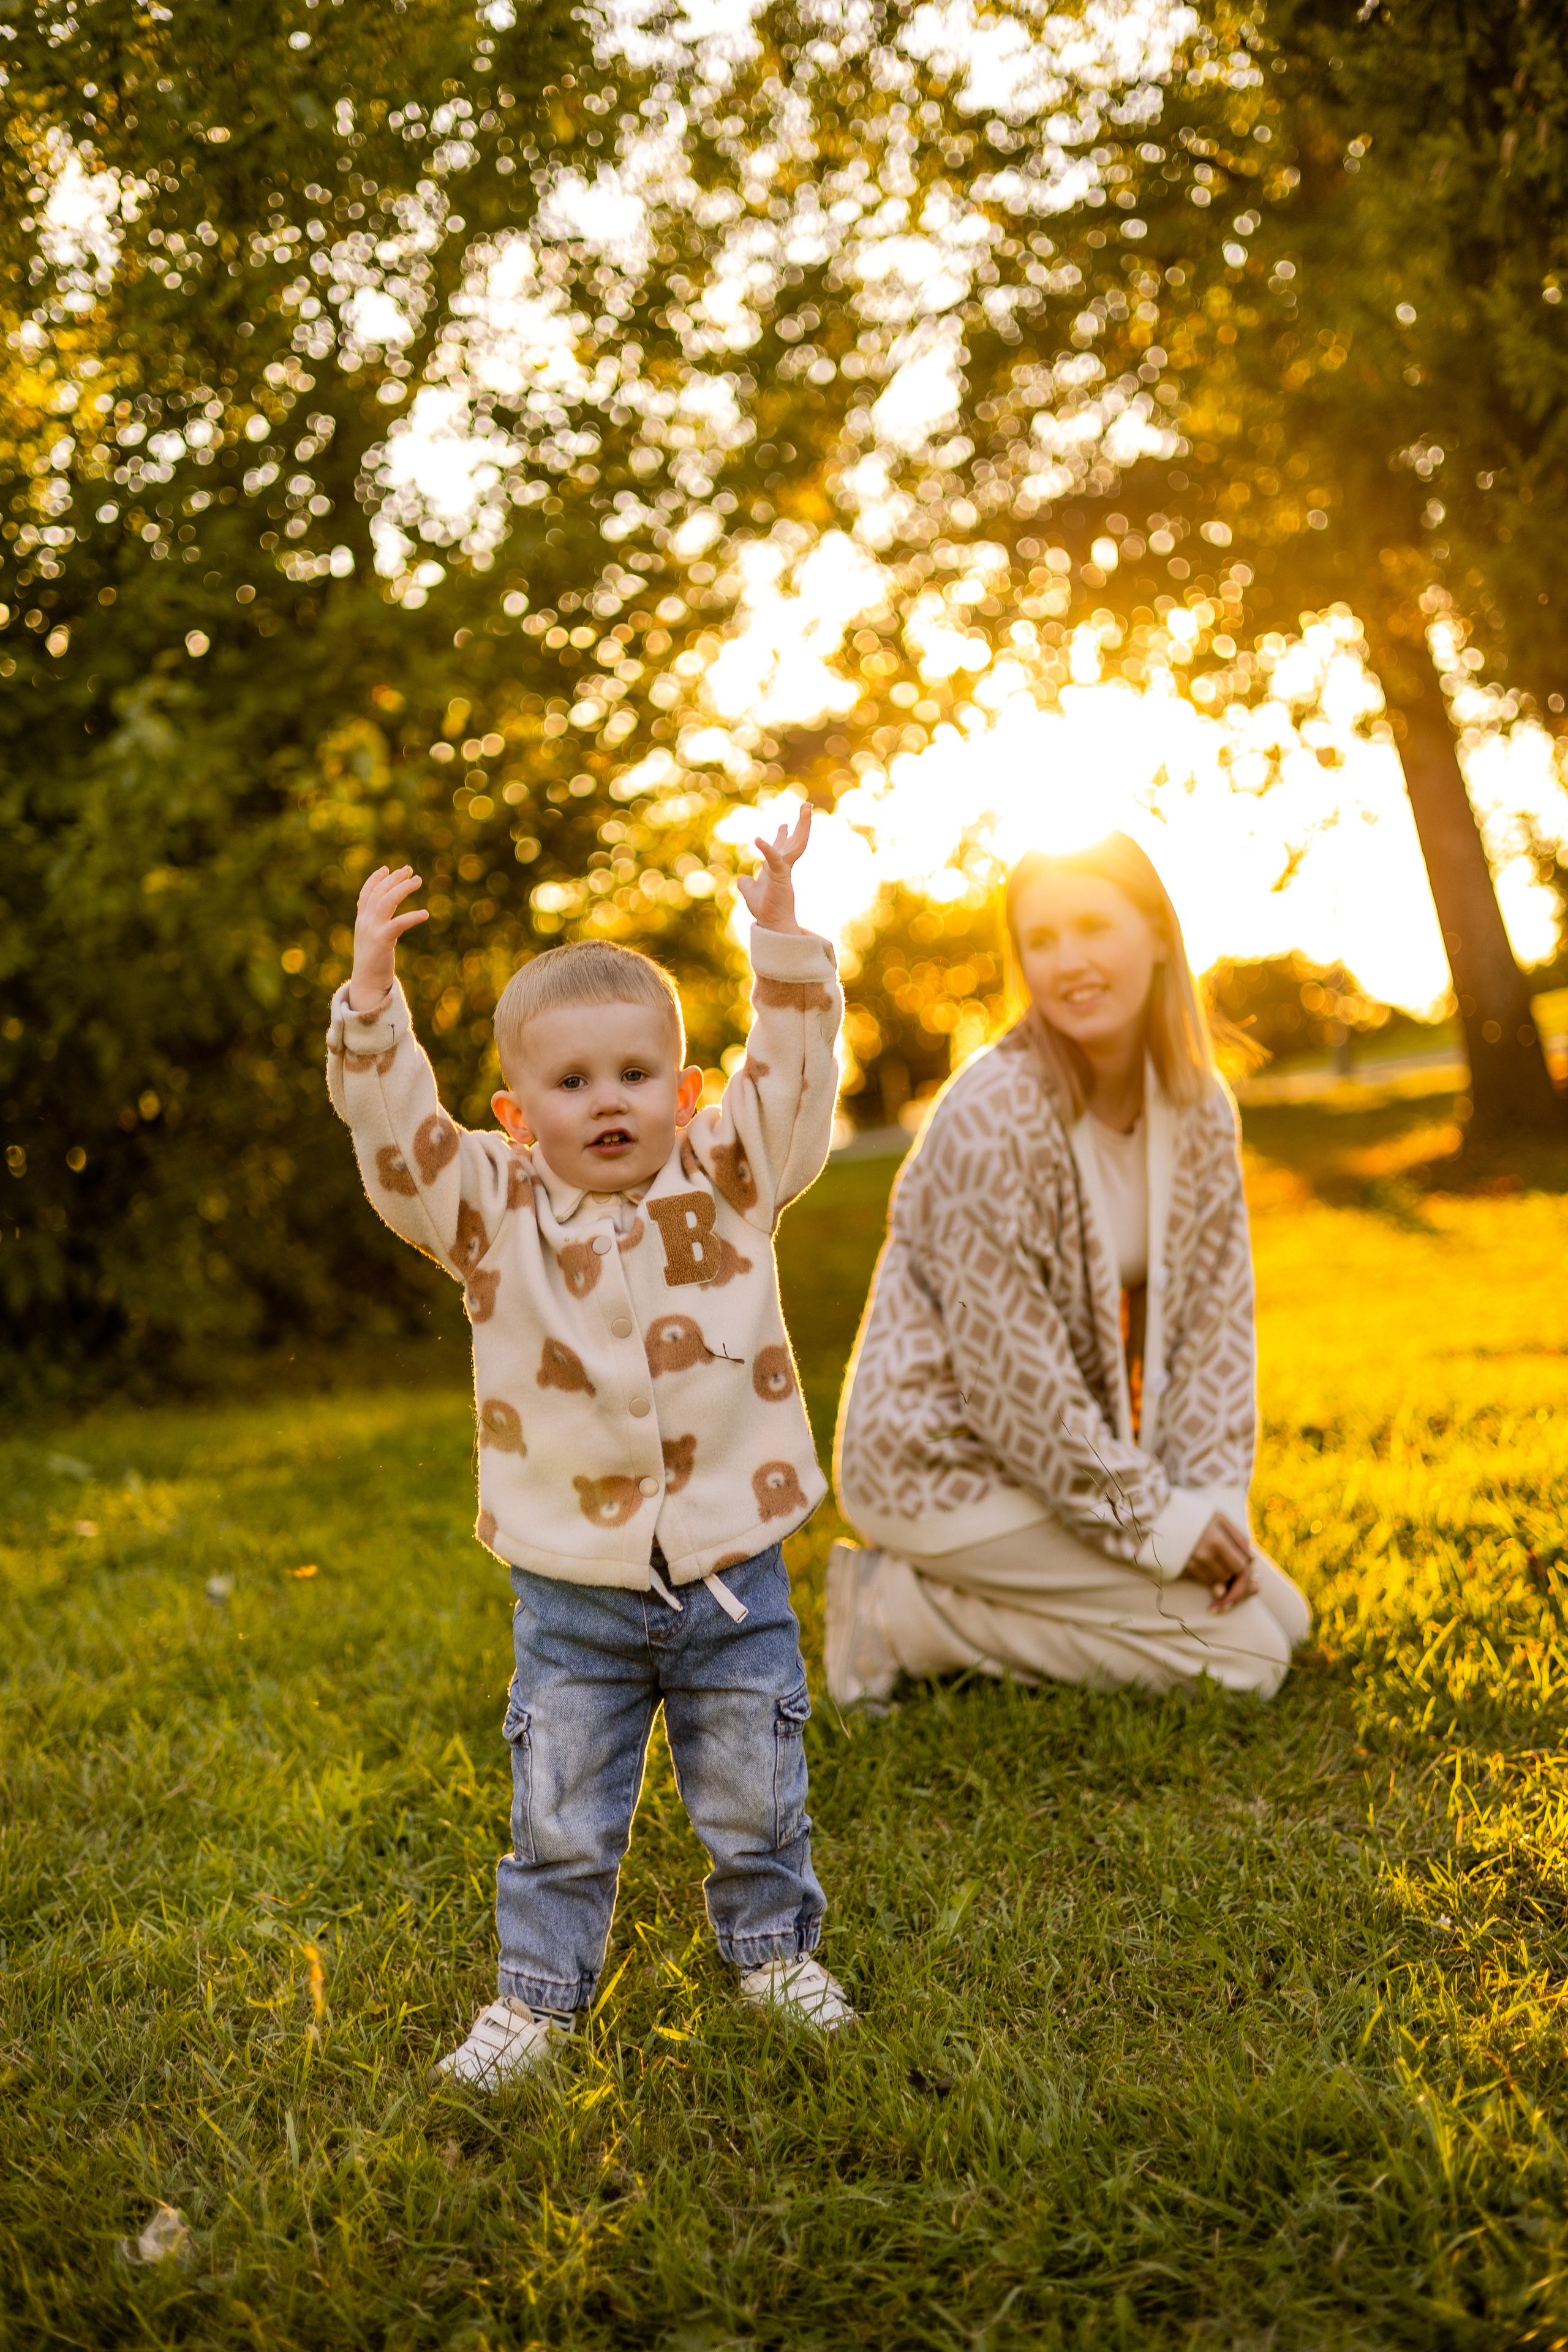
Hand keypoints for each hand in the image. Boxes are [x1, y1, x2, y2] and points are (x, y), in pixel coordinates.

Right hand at [348, 865, 427, 1010]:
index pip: (366, 893)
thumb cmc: (373, 964)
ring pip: (387, 901)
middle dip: (394, 879)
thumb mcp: (370, 940)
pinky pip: (398, 923)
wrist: (366, 984)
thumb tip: (387, 918)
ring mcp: (372, 930)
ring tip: (417, 880)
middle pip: (379, 892)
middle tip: (409, 870)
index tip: (387, 868)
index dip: (376, 879)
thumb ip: (375, 926)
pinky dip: (412, 917)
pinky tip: (425, 914)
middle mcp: (365, 922)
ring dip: (403, 888)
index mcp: (361, 921)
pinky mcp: (382, 940)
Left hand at [735, 804, 810, 934]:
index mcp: (777, 868)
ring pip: (795, 843)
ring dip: (802, 825)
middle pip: (795, 840)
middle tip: (807, 806)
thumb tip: (743, 879)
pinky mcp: (780, 875)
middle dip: (802, 823)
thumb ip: (747, 883)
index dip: (783, 835)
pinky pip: (773, 858)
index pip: (782, 847)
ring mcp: (783, 869)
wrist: (771, 922)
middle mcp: (783, 866)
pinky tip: (758, 839)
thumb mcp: (750, 892)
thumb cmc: (764, 909)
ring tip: (806, 808)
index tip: (785, 825)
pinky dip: (767, 848)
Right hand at [1182, 1511, 1257, 1613]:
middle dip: (1233, 1570)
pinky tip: (1208, 1564)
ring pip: (1217, 1579)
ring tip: (1217, 1559)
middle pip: (1229, 1574)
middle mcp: (1205, 1555)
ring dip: (1222, 1573)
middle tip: (1229, 1559)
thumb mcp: (1220, 1518)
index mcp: (1217, 1541)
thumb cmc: (1197, 1514)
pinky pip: (1204, 1580)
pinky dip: (1210, 1576)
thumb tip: (1252, 1559)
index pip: (1240, 1565)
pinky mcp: (1184, 1567)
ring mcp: (1193, 1563)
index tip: (1241, 1559)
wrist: (1164, 1515)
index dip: (1243, 1565)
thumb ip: (1239, 1538)